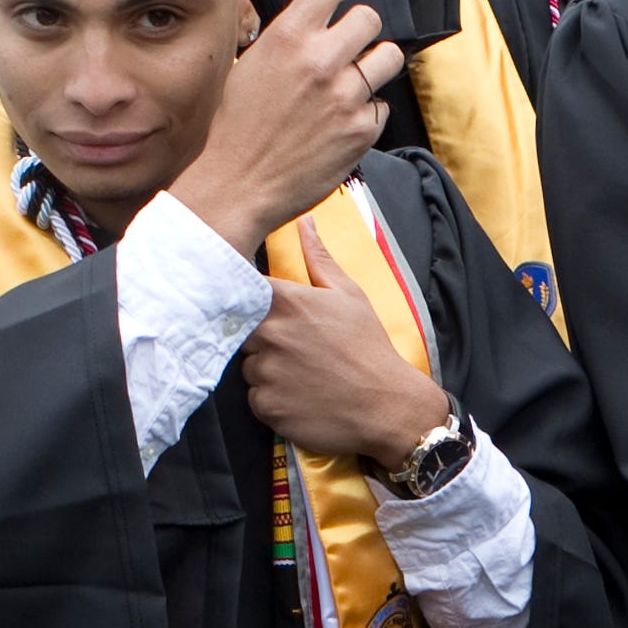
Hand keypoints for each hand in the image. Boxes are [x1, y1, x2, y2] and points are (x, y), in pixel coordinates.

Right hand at [169, 0, 402, 257]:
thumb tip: (313, 20)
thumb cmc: (237, 127)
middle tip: (351, 43)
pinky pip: (381, 105)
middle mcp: (321, 60)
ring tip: (354, 80)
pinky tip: (342, 121)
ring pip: (388, 57)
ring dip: (375, 65)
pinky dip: (367, 111)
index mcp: (288, 37)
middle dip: (362, 28)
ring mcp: (346, 95)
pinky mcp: (362, 129)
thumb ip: (286, 39)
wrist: (239, 183)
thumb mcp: (250, 65)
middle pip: (369, 18)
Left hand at [241, 222, 449, 464]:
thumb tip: (304, 222)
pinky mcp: (265, 405)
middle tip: (296, 347)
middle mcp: (268, 335)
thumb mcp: (349, 295)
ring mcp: (265, 372)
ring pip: (248, 366)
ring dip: (267, 370)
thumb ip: (318, 258)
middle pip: (241, 331)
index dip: (251, 301)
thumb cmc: (368, 347)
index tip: (267, 310)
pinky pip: (256, 398)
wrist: (385, 405)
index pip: (242, 291)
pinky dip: (272, 398)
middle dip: (261, 337)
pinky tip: (300, 396)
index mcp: (286, 302)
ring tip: (303, 373)